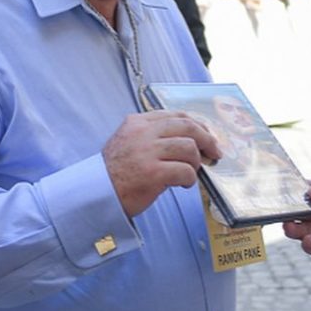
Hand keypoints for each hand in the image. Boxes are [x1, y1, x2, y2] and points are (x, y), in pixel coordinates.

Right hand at [103, 110, 221, 216]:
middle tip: (214, 152)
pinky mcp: (153, 173)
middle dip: (207, 139)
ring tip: (189, 172)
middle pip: (188, 127)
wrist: (96, 194)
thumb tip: (189, 140)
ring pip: (189, 148)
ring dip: (195, 162)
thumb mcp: (128, 142)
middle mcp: (142, 133)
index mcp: (137, 122)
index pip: (175, 115)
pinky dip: (189, 179)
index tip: (206, 136)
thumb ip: (152, 135)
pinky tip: (183, 184)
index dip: (197, 125)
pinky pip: (185, 171)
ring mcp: (147, 152)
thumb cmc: (115, 173)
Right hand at [283, 182, 310, 275]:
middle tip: (283, 212)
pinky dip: (308, 243)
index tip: (281, 189)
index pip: (310, 191)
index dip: (295, 190)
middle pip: (300, 211)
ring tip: (296, 228)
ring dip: (294, 228)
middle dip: (289, 212)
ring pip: (300, 229)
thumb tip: (310, 189)